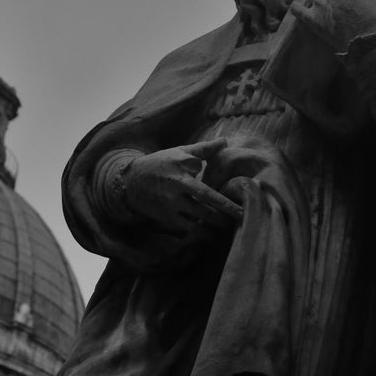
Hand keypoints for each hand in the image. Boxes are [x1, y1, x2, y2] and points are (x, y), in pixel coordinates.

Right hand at [121, 138, 242, 241]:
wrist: (131, 182)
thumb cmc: (161, 164)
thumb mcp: (179, 152)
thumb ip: (204, 148)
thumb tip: (225, 141)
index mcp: (183, 163)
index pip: (209, 172)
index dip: (222, 179)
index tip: (241, 189)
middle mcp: (178, 182)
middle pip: (207, 196)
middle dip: (227, 207)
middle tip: (244, 215)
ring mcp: (172, 201)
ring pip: (200, 214)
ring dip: (217, 221)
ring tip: (230, 225)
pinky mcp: (167, 216)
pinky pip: (189, 227)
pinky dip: (202, 231)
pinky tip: (211, 234)